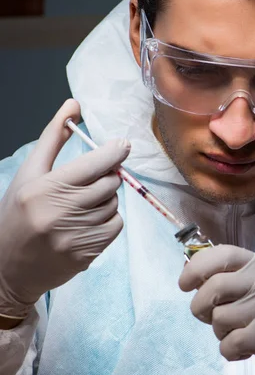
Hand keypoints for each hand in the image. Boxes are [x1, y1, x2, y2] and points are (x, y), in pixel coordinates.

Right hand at [0, 99, 129, 319]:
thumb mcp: (29, 173)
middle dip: (107, 177)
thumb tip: (74, 105)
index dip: (115, 152)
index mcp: (45, 188)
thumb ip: (53, 138)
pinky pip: (116, 226)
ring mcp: (75, 236)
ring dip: (106, 200)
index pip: (95, 164)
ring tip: (81, 205)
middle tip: (91, 180)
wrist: (8, 268)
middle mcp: (61, 212)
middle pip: (110, 183)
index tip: (122, 145)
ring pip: (114, 204)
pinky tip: (87, 222)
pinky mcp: (87, 254)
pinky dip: (109, 220)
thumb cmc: (17, 214)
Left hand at [179, 245, 254, 374]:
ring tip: (239, 334)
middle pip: (213, 287)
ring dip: (221, 333)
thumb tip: (191, 273)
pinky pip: (229, 344)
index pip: (222, 254)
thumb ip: (235, 279)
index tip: (184, 283)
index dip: (196, 267)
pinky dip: (231, 351)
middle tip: (209, 316)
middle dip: (201, 306)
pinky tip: (246, 349)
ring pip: (219, 318)